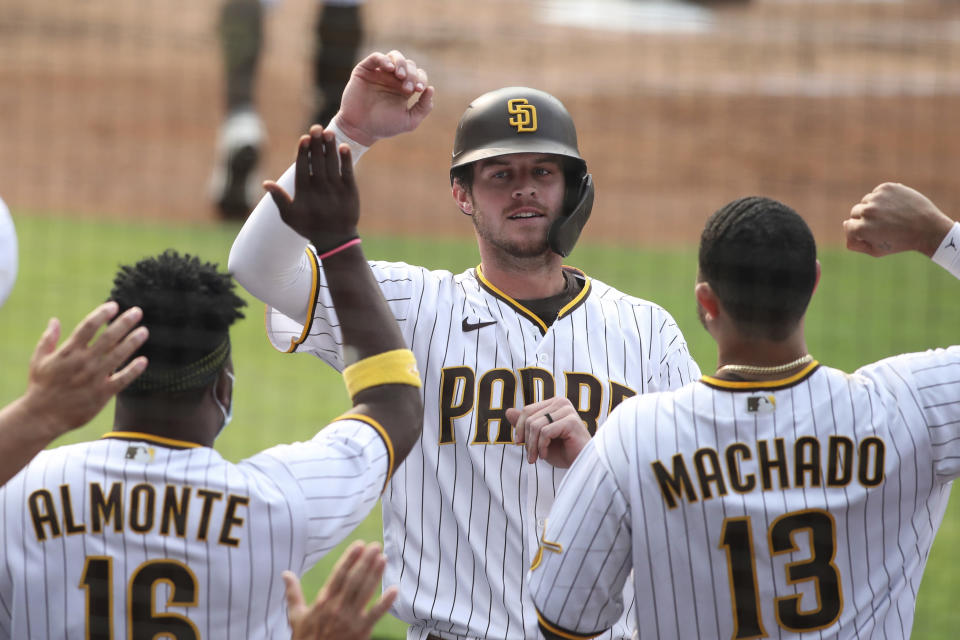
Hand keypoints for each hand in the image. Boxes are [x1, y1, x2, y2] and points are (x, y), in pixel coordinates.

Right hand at [22, 301, 147, 435]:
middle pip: (108, 337)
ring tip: (144, 331)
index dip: (102, 314)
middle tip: (137, 312)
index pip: (88, 326)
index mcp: (68, 352)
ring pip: (118, 356)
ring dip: (132, 342)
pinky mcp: (102, 393)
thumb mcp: (39, 360)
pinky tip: (143, 361)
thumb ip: (48, 339)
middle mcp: (83, 362)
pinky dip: (133, 370)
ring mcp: (94, 378)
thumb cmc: (40, 387)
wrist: (42, 417)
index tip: (114, 305)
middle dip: (124, 323)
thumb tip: (54, 320)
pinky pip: (122, 379)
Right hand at [264, 126, 358, 250]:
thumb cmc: (309, 227)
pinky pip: (348, 172)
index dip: (304, 152)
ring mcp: (336, 190)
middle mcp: (321, 189)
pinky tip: (342, 146)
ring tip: (329, 132)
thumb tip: (265, 183)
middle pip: (318, 162)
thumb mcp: (290, 216)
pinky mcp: (350, 191)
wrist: (335, 239)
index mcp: (305, 193)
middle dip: (317, 144)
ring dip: (330, 147)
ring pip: (333, 164)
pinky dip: (345, 159)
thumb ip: (279, 198)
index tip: (304, 138)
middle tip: (316, 128)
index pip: (303, 168)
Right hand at [282, 541, 396, 639]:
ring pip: (365, 592)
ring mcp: (350, 619)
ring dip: (375, 574)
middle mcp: (337, 607)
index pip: (338, 575)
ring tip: (383, 559)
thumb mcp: (296, 616)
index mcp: (323, 601)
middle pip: (354, 580)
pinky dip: (386, 602)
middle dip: (365, 562)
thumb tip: (285, 573)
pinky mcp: (361, 631)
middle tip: (376, 546)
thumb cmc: (306, 638)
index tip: (359, 545)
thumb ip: (293, 593)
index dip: (349, 559)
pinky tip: (394, 589)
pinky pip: (376, 614)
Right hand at [332, 50, 434, 146]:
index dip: (421, 79)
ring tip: (400, 76)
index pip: (418, 75)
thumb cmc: (384, 126)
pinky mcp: (365, 70)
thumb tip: (431, 89)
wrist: (361, 129)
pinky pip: (376, 57)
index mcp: (405, 88)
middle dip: (411, 75)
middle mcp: (393, 78)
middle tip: (408, 88)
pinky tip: (390, 69)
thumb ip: (423, 107)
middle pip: (409, 65)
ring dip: (401, 63)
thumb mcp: (409, 121)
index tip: (419, 90)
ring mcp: (379, 73)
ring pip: (395, 56)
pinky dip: (384, 60)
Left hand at [508, 397, 590, 467]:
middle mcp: (561, 402)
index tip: (519, 443)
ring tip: (537, 458)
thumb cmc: (563, 452)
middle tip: (530, 457)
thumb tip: (508, 411)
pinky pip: (545, 432)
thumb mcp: (538, 438)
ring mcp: (567, 410)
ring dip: (533, 446)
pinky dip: (542, 447)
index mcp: (554, 403)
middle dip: (526, 440)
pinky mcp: (571, 421)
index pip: (527, 410)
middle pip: (529, 418)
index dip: (519, 428)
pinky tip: (546, 455)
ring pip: (536, 426)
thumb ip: (525, 424)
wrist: (581, 466)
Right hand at [844, 182, 953, 257]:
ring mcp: (876, 198)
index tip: (874, 233)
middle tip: (883, 224)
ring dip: (874, 207)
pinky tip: (895, 206)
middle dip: (865, 218)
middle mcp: (866, 211)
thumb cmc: (900, 242)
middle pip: (855, 211)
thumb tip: (845, 224)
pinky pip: (877, 192)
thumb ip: (855, 242)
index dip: (860, 230)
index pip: (848, 225)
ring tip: (891, 215)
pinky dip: (884, 198)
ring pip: (866, 201)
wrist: (927, 228)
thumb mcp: (876, 251)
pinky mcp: (886, 188)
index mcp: (861, 228)